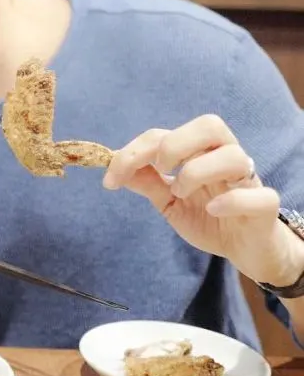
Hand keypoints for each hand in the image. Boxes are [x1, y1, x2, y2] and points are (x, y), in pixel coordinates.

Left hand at [103, 114, 295, 284]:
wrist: (244, 249)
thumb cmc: (207, 217)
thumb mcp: (168, 201)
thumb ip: (147, 181)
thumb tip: (113, 166)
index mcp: (199, 152)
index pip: (163, 135)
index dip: (132, 153)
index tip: (110, 179)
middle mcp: (225, 157)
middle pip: (209, 125)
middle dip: (174, 145)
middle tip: (160, 170)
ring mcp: (248, 181)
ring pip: (233, 156)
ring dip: (198, 172)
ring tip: (181, 193)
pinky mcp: (265, 207)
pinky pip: (259, 196)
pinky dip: (232, 201)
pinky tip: (213, 210)